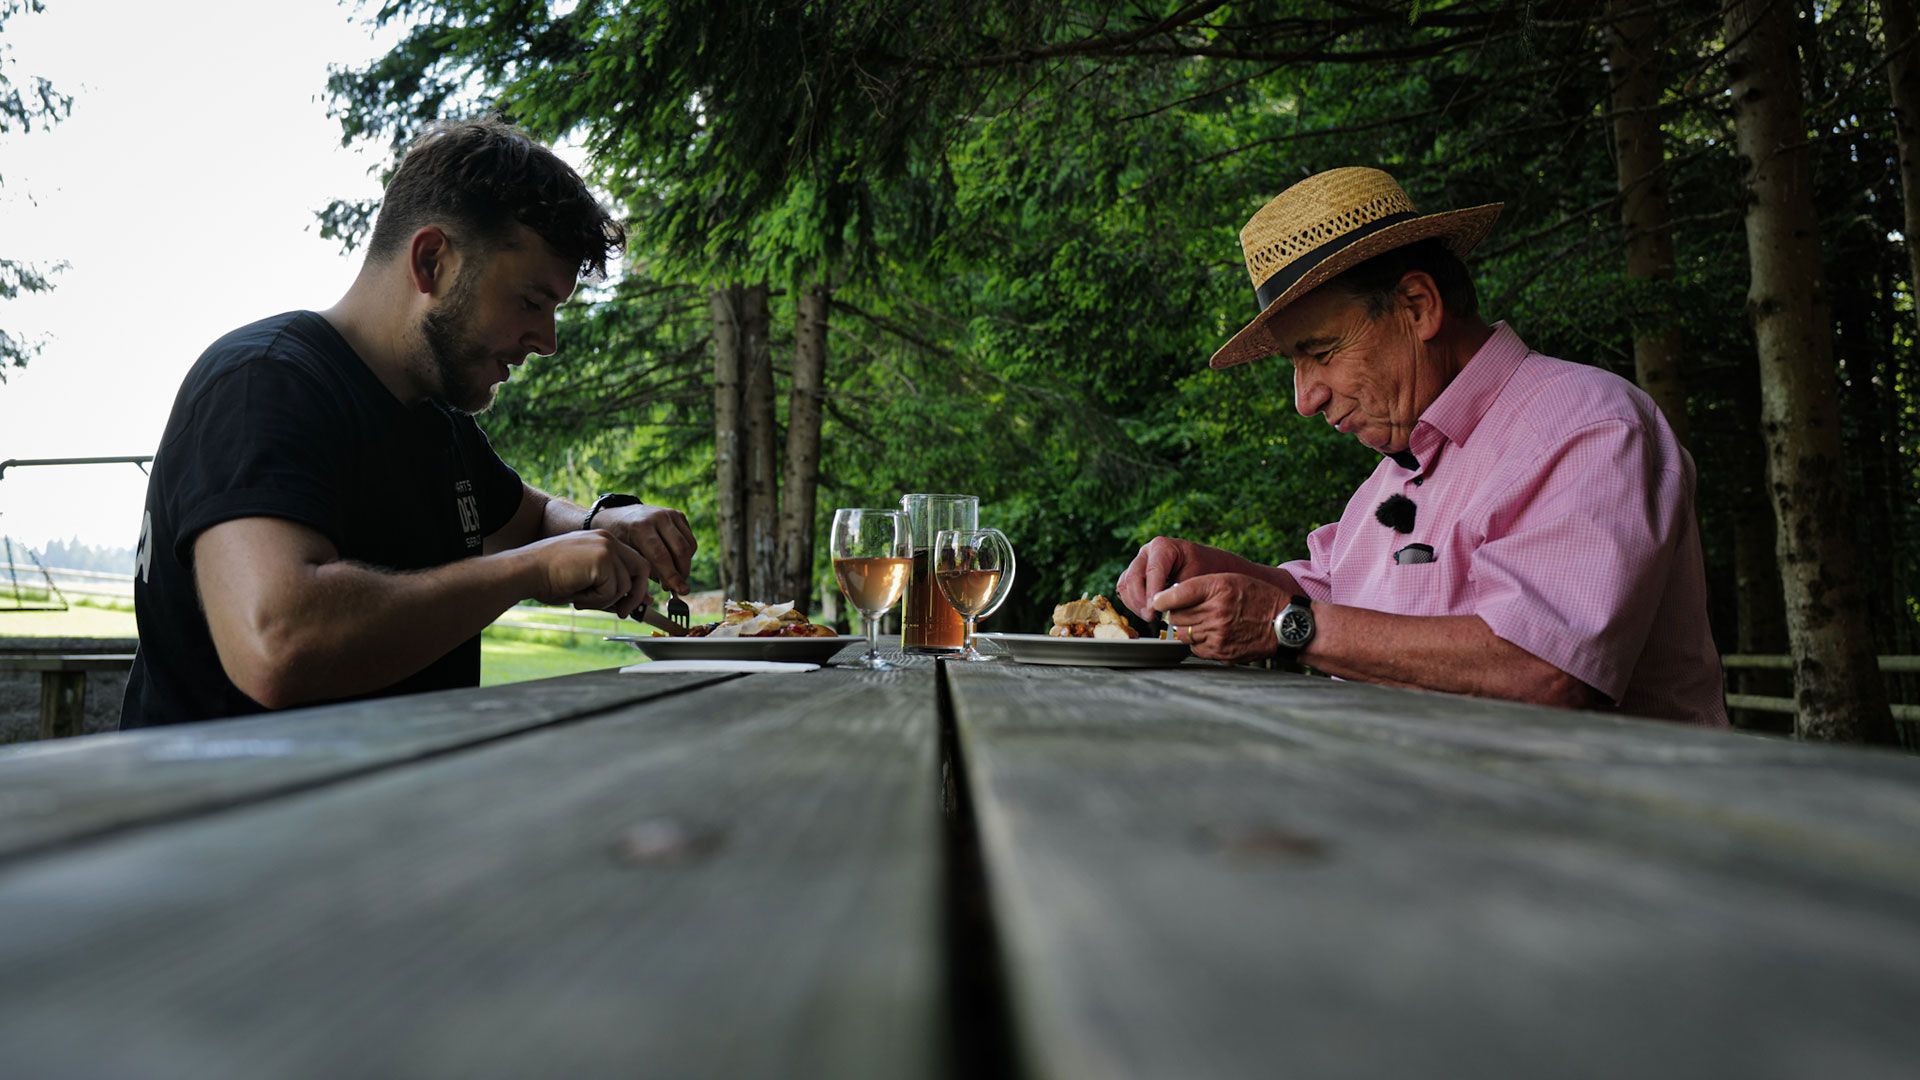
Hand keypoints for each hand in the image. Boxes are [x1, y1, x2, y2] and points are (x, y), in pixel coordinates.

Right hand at [520, 531, 651, 617]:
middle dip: (636, 595)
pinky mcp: (602, 559)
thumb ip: (609, 590)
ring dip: (605, 602)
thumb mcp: (584, 584)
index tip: (636, 604)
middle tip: (623, 614)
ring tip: (580, 600)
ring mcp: (606, 547)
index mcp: (603, 541)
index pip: (634, 561)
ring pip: (625, 585)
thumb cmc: (547, 578)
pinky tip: (577, 597)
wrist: (525, 571)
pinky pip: (612, 591)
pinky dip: (596, 602)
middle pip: (641, 568)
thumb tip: (633, 605)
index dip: (638, 584)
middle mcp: (607, 540)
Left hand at [590, 503, 695, 594]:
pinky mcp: (678, 514)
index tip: (680, 591)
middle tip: (678, 588)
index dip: (672, 576)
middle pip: (680, 550)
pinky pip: (690, 540)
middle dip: (682, 573)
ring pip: (689, 546)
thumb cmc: (620, 540)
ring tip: (674, 576)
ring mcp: (669, 514)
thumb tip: (652, 598)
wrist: (620, 516)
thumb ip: (639, 574)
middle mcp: (657, 517)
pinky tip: (675, 562)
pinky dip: (687, 555)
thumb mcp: (624, 555)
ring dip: (685, 565)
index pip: (661, 556)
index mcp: (639, 528)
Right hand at [1117, 537, 1236, 620]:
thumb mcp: (1196, 579)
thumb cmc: (1205, 570)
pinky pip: (1125, 589)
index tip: (1155, 611)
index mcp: (1163, 546)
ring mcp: (1139, 562)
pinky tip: (1146, 612)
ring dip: (1134, 603)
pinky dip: (1132, 602)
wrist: (1209, 566)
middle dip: (1140, 601)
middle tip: (1151, 617)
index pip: (1152, 571)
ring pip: (1125, 584)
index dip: (1151, 593)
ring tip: (1150, 617)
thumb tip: (1162, 607)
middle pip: (1132, 577)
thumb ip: (1178, 591)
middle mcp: (1147, 552)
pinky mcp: (1135, 574)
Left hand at [1149, 573, 1290, 662]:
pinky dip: (1197, 642)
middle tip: (1187, 610)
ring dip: (1186, 628)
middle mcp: (1217, 611)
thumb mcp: (1231, 580)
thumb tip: (1170, 597)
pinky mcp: (1220, 651)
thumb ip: (1201, 586)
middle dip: (1177, 613)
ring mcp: (1218, 634)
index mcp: (1219, 588)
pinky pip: (1195, 648)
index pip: (1178, 594)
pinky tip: (1211, 633)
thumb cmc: (1258, 597)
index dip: (1163, 598)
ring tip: (1202, 621)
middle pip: (1176, 616)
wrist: (1284, 623)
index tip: (1157, 600)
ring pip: (1182, 633)